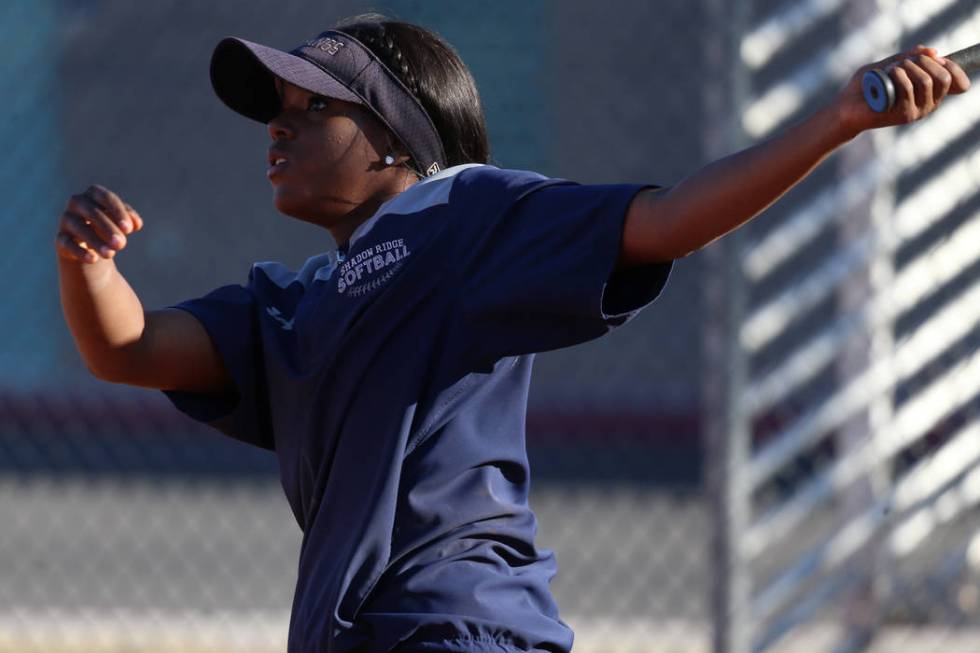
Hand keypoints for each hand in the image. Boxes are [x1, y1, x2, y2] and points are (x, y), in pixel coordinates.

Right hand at [55, 184, 143, 263]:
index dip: (118, 213)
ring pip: (79, 228)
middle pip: (92, 212)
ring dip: (95, 241)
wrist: (89, 245)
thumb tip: (136, 224)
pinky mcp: (60, 238)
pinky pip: (66, 243)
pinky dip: (80, 251)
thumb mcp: (121, 222)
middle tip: (122, 245)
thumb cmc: (109, 226)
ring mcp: (66, 220)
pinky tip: (93, 259)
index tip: (130, 230)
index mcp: (94, 194)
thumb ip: (130, 220)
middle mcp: (77, 203)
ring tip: (111, 254)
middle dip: (108, 229)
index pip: (107, 198)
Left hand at [834, 45, 970, 137]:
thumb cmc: (865, 87)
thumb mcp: (889, 65)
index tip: (927, 54)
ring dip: (907, 67)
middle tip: (900, 62)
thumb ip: (909, 57)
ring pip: (925, 81)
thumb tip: (933, 51)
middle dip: (921, 61)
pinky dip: (899, 77)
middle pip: (940, 76)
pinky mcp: (904, 116)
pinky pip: (910, 89)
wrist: (844, 108)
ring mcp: (917, 111)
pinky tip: (889, 74)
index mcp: (928, 93)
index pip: (949, 76)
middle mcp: (927, 104)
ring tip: (891, 69)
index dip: (943, 62)